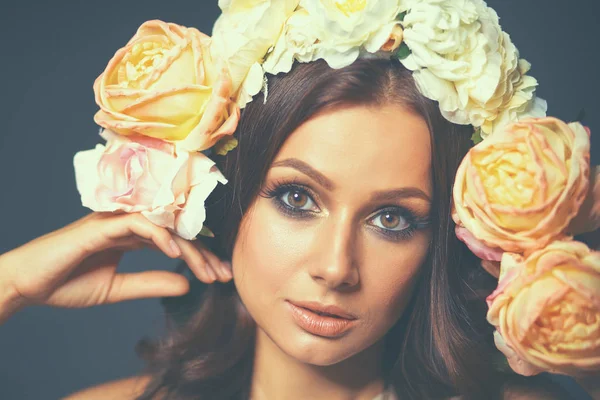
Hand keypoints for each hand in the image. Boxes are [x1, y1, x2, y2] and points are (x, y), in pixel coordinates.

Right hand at [0, 213, 231, 317]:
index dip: (200, 256)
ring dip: (189, 247)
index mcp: (131, 235)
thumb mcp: (117, 289)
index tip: (220, 276)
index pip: (175, 240)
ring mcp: (115, 220)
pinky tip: (176, 253)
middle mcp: (128, 223)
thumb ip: (150, 283)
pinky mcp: (101, 225)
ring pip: (164, 225)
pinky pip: (138, 223)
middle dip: (204, 253)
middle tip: (224, 274)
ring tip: (208, 270)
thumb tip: (188, 285)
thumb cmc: (66, 283)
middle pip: (176, 231)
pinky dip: (160, 236)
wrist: (26, 284)